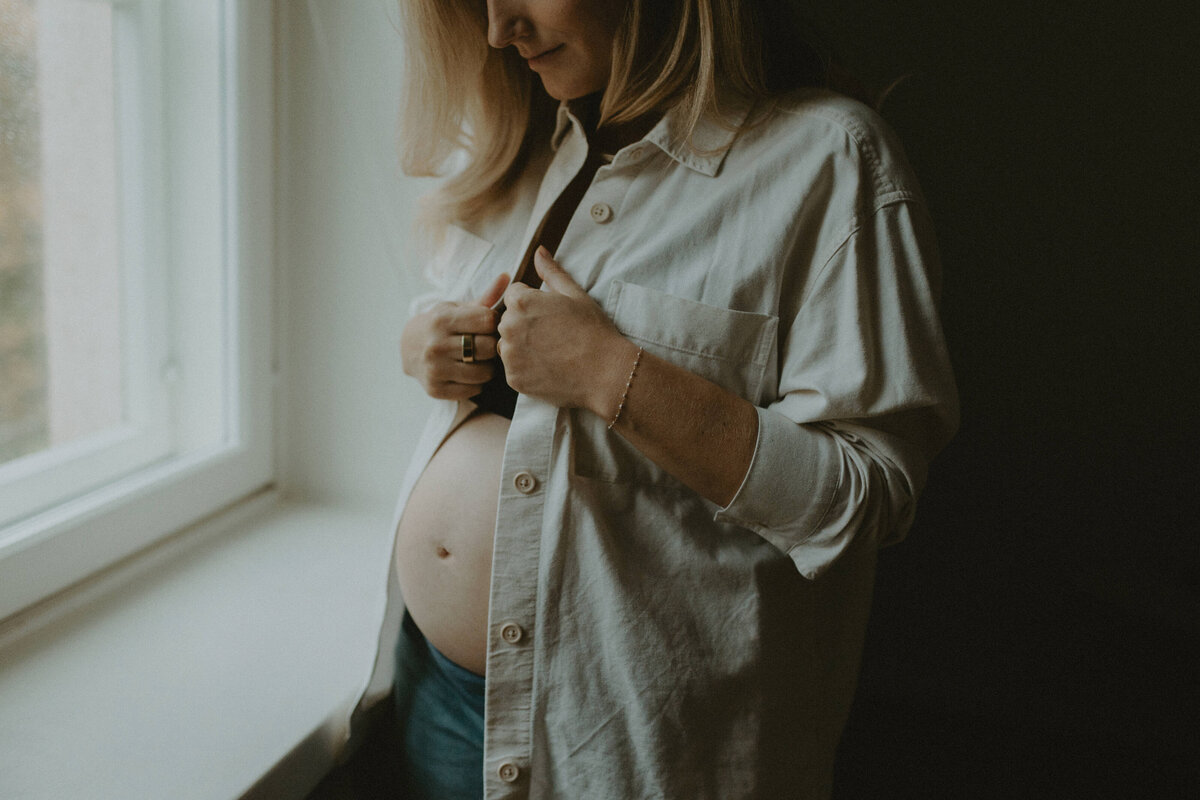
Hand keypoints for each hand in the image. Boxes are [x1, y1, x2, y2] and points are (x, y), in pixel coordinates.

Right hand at [401, 272, 509, 399]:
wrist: (409, 349)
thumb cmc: (442, 325)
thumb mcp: (458, 308)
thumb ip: (485, 297)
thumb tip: (507, 276)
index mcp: (442, 319)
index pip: (488, 321)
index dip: (494, 323)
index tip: (488, 325)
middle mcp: (436, 345)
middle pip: (488, 348)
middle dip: (492, 346)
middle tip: (486, 344)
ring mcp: (434, 369)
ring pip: (484, 372)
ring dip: (487, 366)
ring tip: (479, 359)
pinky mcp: (435, 389)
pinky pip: (474, 389)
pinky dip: (476, 383)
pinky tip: (468, 372)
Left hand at [497, 247, 631, 411]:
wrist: (605, 372)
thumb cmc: (593, 331)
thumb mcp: (575, 294)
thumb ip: (551, 271)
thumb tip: (539, 251)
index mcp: (521, 302)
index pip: (514, 295)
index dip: (534, 303)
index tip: (552, 316)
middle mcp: (509, 327)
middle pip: (508, 320)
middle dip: (525, 325)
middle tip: (554, 335)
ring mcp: (510, 355)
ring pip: (508, 345)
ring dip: (523, 347)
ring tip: (552, 352)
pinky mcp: (513, 378)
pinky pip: (514, 369)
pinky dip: (527, 369)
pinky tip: (549, 368)